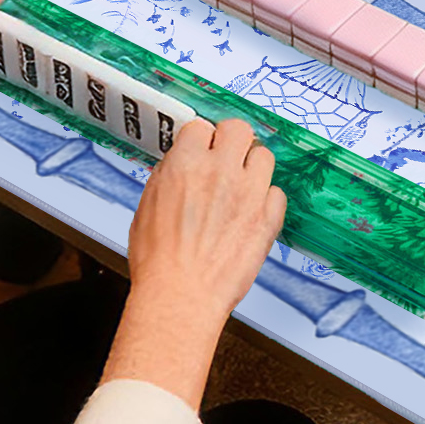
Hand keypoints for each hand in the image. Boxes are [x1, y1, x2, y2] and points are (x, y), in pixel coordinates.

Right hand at [100, 117, 284, 407]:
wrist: (180, 296)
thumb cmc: (158, 260)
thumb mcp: (147, 206)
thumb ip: (170, 177)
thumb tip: (180, 164)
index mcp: (185, 164)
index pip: (201, 127)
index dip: (200, 140)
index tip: (201, 149)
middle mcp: (220, 171)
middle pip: (238, 129)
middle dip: (231, 141)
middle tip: (227, 157)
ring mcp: (249, 192)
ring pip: (264, 156)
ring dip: (252, 167)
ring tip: (242, 186)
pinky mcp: (268, 217)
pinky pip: (277, 193)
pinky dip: (266, 200)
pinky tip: (251, 213)